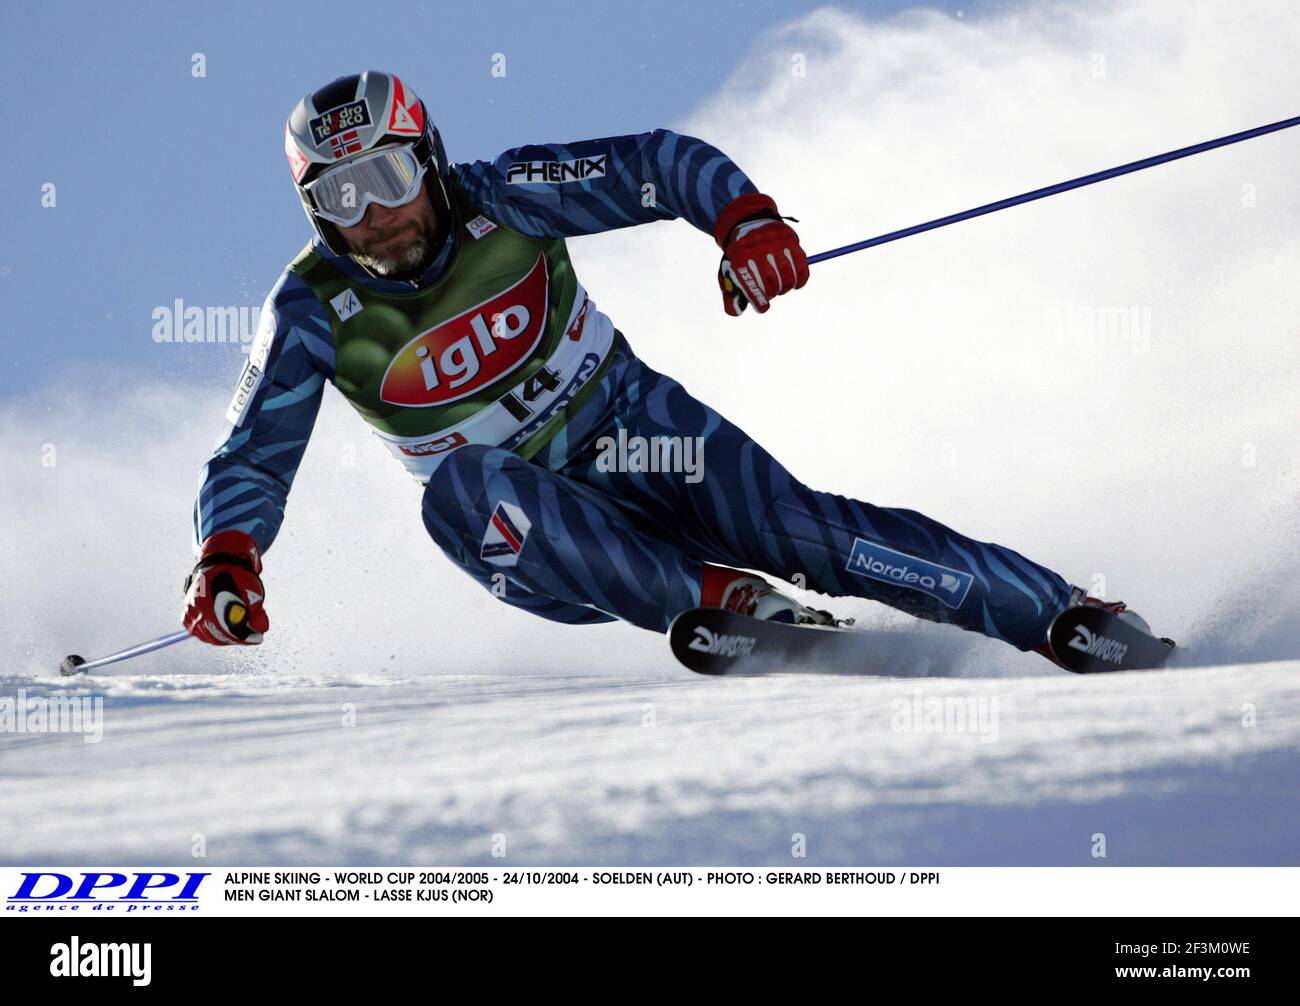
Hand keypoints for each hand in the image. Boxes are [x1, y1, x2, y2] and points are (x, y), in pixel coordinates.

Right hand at [182, 530, 268, 644]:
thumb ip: (257, 614)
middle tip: (247, 635)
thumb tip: (261, 629)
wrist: (222, 561)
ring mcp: (191, 608)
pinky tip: (218, 627)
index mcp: (216, 603)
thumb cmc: (240, 577)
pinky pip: (193, 627)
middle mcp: (200, 607)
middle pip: (216, 635)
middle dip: (235, 637)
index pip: (232, 631)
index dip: (247, 637)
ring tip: (234, 630)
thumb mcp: (254, 595)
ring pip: (204, 633)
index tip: (257, 637)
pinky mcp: (186, 609)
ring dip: (220, 635)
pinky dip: (205, 630)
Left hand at [714, 192, 809, 315]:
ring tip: (781, 287)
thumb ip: (731, 293)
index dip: (759, 300)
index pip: (752, 284)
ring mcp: (776, 243)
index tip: (763, 308)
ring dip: (786, 287)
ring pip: (788, 276)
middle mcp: (758, 249)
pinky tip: (796, 284)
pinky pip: (801, 266)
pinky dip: (801, 280)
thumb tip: (736, 312)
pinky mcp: (790, 240)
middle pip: (771, 282)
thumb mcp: (729, 271)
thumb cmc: (739, 255)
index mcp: (740, 258)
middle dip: (772, 293)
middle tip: (771, 293)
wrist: (748, 222)